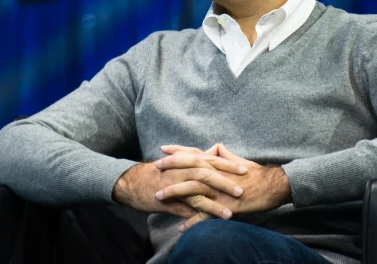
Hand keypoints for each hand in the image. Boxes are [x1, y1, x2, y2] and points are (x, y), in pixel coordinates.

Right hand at [111, 146, 246, 219]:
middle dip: (228, 176)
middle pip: (209, 170)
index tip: (245, 168)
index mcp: (186, 160)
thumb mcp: (174, 164)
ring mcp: (178, 182)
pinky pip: (192, 204)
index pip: (211, 159)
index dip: (228, 163)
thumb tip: (210, 160)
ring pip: (203, 187)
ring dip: (220, 195)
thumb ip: (192, 162)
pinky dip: (206, 209)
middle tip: (244, 182)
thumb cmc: (155, 173)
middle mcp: (183, 168)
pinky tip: (217, 217)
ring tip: (236, 203)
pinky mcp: (172, 197)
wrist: (132, 182)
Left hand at [157, 144, 291, 230]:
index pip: (194, 153)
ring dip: (175, 192)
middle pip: (190, 168)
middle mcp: (216, 174)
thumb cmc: (255, 173)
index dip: (178, 151)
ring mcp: (219, 191)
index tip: (162, 149)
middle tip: (155, 168)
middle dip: (171, 167)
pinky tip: (180, 227)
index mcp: (218, 163)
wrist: (272, 186)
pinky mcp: (225, 206)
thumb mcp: (238, 161)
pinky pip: (206, 215)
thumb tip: (216, 147)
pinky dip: (192, 221)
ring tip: (159, 196)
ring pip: (194, 189)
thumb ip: (224, 155)